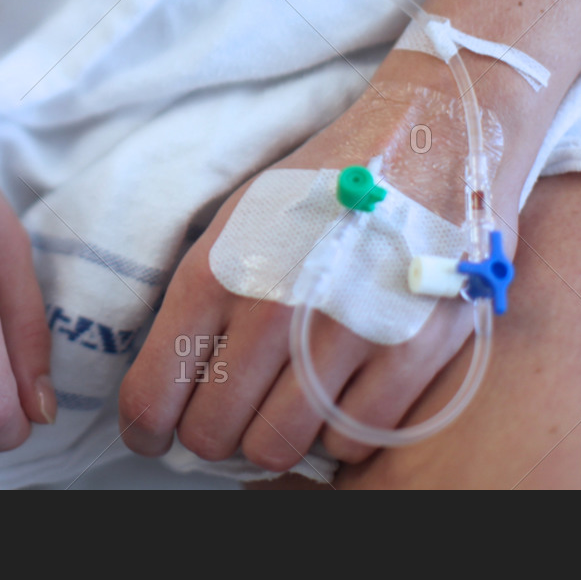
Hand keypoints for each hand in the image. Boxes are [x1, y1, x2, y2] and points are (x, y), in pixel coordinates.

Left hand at [118, 81, 511, 470]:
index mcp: (215, 272)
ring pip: (280, 447)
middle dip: (215, 434)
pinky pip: (353, 440)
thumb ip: (200, 298)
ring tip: (291, 396)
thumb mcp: (236, 220)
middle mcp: (272, 308)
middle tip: (234, 413)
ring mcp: (345, 333)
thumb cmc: (325, 182)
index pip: (151, 396)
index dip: (149, 430)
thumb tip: (168, 379)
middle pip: (213, 435)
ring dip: (279, 434)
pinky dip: (344, 428)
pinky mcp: (414, 350)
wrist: (431, 132)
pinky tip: (345, 388)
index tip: (160, 436)